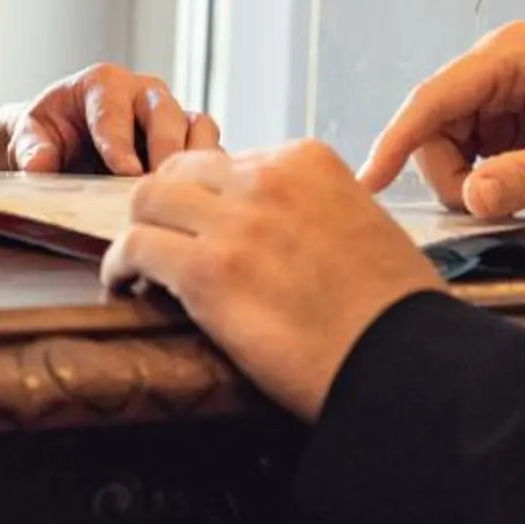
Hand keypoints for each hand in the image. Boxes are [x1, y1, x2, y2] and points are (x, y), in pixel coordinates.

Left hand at [8, 64, 214, 175]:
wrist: (67, 143)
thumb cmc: (50, 134)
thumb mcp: (29, 136)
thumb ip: (31, 148)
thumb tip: (38, 166)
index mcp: (104, 83)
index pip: (114, 111)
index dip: (120, 142)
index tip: (125, 171)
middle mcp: (144, 93)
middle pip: (165, 112)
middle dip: (165, 147)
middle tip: (160, 183)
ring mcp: (171, 115)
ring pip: (198, 126)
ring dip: (196, 159)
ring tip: (188, 193)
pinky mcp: (188, 141)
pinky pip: (210, 150)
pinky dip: (209, 173)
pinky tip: (202, 201)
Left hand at [99, 144, 436, 420]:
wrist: (402, 361)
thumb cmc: (392, 311)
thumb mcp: (364, 224)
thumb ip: (315, 209)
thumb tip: (280, 230)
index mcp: (309, 163)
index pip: (230, 162)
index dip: (209, 198)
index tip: (204, 227)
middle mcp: (268, 180)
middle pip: (181, 170)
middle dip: (166, 205)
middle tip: (163, 242)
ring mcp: (235, 222)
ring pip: (148, 199)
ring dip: (139, 231)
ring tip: (139, 265)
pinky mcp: (207, 271)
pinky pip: (136, 247)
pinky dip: (122, 265)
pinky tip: (128, 286)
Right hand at [361, 21, 524, 217]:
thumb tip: (472, 200)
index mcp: (512, 55)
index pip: (435, 97)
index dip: (398, 139)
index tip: (370, 179)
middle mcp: (495, 66)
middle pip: (433, 125)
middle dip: (449, 173)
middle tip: (486, 206)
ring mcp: (496, 93)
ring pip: (444, 144)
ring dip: (464, 179)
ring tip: (509, 197)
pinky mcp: (502, 119)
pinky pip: (466, 153)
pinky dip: (477, 179)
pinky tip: (507, 189)